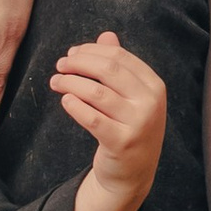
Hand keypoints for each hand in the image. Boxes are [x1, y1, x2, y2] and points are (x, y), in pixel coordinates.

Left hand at [53, 30, 167, 210]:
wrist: (133, 174)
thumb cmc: (128, 128)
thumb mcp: (130, 97)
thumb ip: (119, 66)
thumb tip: (106, 35)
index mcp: (155, 86)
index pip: (119, 57)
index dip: (91, 51)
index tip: (71, 53)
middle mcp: (150, 102)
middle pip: (108, 70)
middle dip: (78, 63)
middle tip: (60, 65)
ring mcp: (138, 124)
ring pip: (96, 92)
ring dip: (70, 83)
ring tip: (55, 82)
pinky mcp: (121, 143)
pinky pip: (92, 118)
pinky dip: (74, 105)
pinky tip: (65, 100)